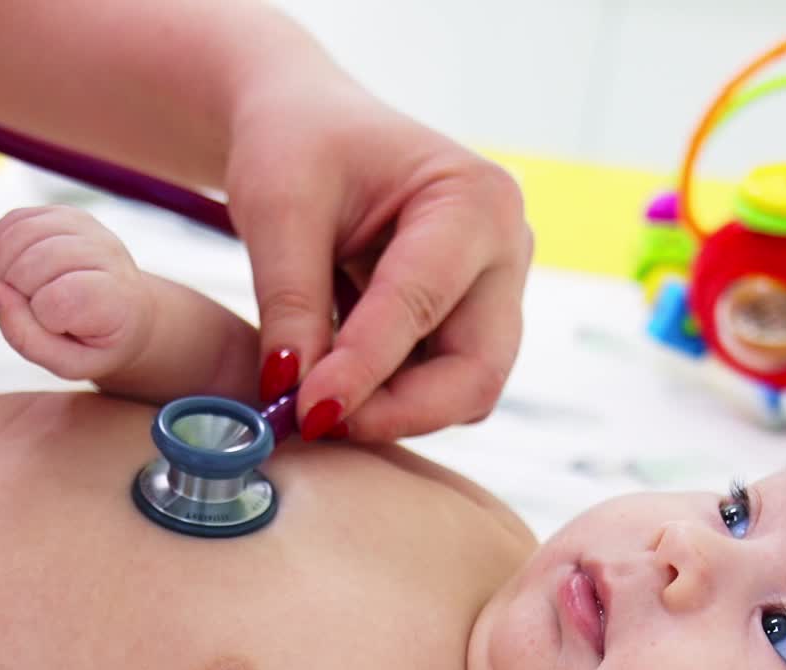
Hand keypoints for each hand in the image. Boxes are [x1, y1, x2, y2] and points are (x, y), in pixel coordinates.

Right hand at [0, 206, 152, 381]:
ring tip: (27, 291)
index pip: (59, 299)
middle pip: (33, 264)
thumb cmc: (97, 342)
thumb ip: (29, 340)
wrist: (127, 313)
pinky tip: (21, 270)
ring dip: (6, 270)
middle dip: (21, 293)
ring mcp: (85, 227)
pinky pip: (10, 223)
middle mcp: (106, 253)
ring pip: (18, 237)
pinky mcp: (62, 213)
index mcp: (118, 297)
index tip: (63, 328)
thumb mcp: (72, 363)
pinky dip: (2, 250)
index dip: (44, 319)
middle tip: (38, 310)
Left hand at [224, 76, 531, 442]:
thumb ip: (290, 303)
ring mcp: (500, 295)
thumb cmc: (299, 145)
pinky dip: (392, 400)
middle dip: (399, 410)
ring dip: (394, 411)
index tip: (308, 411)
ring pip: (466, 392)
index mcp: (476, 199)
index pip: (422, 304)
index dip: (365, 369)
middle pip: (475, 371)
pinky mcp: (476, 327)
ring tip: (318, 401)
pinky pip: (444, 388)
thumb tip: (294, 394)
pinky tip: (339, 385)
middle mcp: (508, 252)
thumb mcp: (277, 207)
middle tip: (319, 423)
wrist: (313, 130)